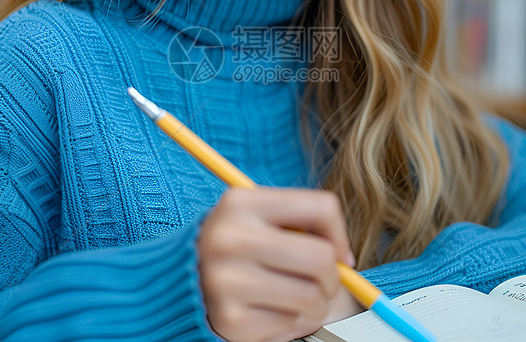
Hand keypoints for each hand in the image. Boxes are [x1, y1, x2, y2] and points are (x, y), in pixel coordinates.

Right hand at [198, 188, 358, 341]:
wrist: (182, 282)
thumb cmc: (238, 248)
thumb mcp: (258, 219)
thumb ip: (302, 227)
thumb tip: (344, 260)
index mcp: (241, 202)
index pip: (320, 206)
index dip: (339, 234)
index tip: (338, 253)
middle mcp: (229, 238)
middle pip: (320, 258)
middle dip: (332, 278)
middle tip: (322, 283)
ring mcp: (226, 280)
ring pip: (311, 296)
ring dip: (313, 304)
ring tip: (293, 297)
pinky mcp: (230, 319)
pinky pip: (289, 323)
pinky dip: (288, 321)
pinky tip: (268, 310)